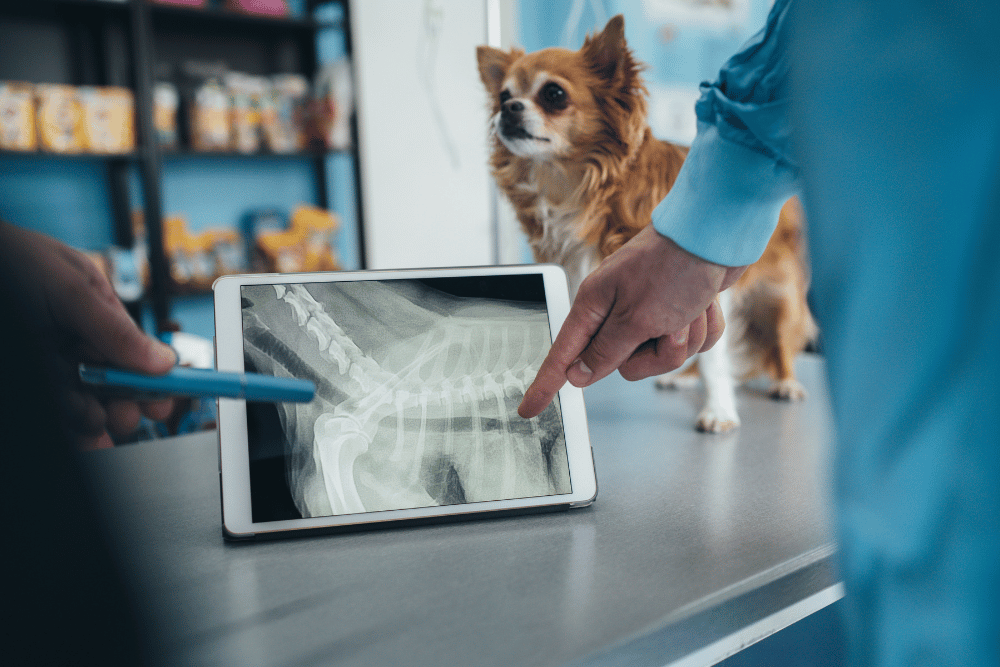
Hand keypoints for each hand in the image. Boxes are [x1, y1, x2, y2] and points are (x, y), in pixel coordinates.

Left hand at [0, 222, 176, 448]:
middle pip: (113, 378)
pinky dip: (71, 420)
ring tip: (92, 423)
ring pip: (84, 397)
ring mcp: (51, 358)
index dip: (154, 374)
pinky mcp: (35, 377)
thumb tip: (161, 360)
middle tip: (127, 416)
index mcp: (95, 306)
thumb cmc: (9, 259)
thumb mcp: (70, 290)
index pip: (135, 347)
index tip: (167, 399)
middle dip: (125, 401)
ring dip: (94, 416)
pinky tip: (78, 428)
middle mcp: (74, 335)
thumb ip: (115, 329)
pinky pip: (59, 405)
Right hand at [519, 226, 745, 417]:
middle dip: (657, 354)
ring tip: (691, 308)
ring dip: (685, 337)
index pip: (563, 355)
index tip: (528, 410)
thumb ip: (605, 352)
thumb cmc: (673, 268)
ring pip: (663, 356)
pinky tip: (705, 305)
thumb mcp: (635, 318)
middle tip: (669, 326)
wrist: (716, 234)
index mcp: (595, 305)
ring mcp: (649, 310)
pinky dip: (703, 328)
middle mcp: (618, 310)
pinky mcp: (679, 311)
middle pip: (626, 364)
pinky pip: (690, 343)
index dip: (546, 384)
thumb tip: (577, 375)